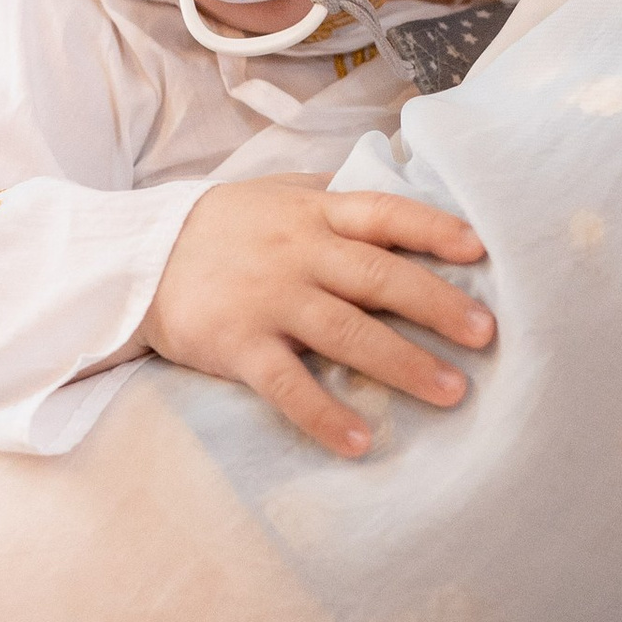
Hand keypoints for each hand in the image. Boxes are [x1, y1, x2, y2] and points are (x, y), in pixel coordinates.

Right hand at [143, 174, 492, 456]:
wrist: (135, 259)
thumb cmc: (220, 227)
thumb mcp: (276, 193)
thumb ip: (333, 194)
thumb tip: (397, 180)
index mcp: (313, 212)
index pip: (383, 212)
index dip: (433, 229)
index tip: (480, 250)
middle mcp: (297, 253)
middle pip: (378, 277)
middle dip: (437, 305)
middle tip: (486, 334)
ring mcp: (268, 299)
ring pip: (345, 332)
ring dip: (402, 363)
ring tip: (451, 391)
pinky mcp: (237, 344)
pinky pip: (287, 385)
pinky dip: (323, 414)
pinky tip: (361, 441)